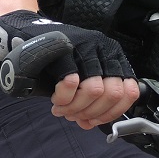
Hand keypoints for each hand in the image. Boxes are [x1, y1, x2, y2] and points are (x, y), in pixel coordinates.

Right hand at [0, 11, 137, 129]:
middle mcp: (104, 49)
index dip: (112, 112)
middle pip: (113, 94)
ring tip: (62, 109)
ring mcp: (86, 46)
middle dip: (91, 112)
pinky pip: (71, 82)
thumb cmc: (56, 60)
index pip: (129, 92)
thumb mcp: (81, 76)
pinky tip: (56, 99)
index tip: (93, 120)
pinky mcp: (66, 48)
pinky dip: (64, 98)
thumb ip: (90, 100)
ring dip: (76, 108)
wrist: (29, 35)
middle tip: (73, 116)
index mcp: (114, 57)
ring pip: (95, 90)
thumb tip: (90, 123)